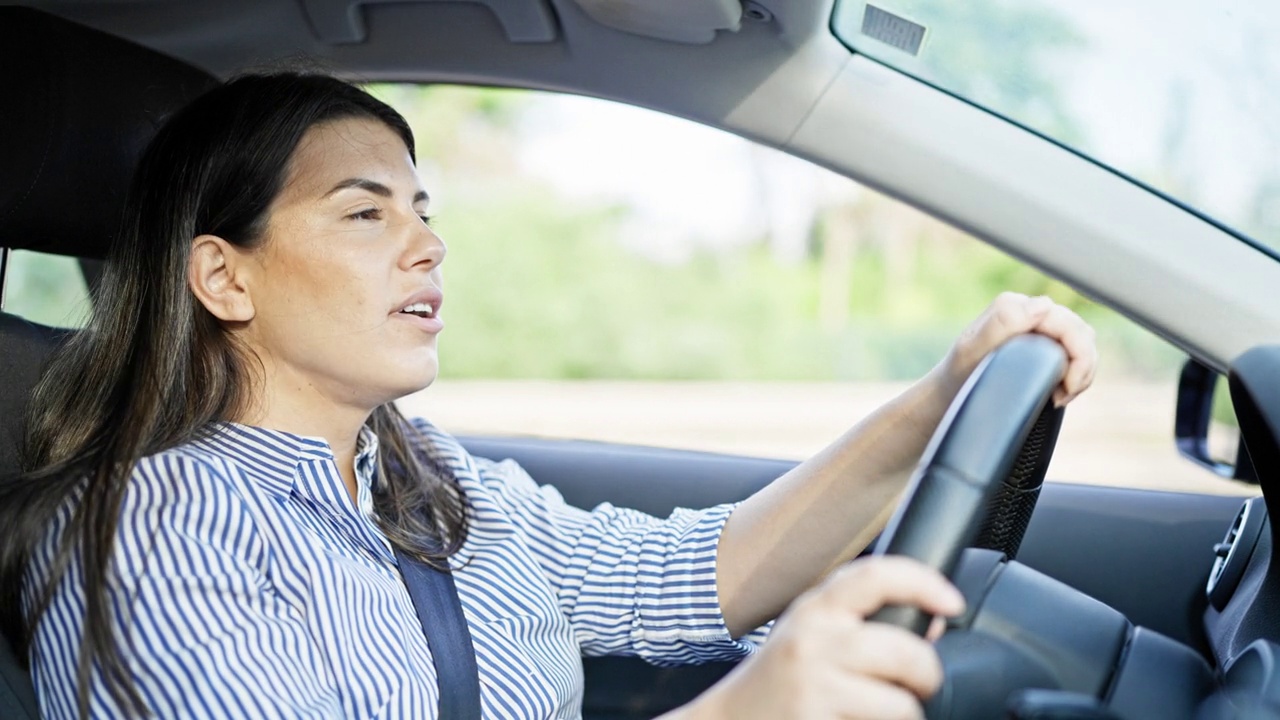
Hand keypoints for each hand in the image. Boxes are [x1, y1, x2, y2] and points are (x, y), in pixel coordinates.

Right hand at [685, 556, 964, 719]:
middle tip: (919, 684)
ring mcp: (815, 683)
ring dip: (906, 712)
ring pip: (902, 703)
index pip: (876, 575)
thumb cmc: (779, 679)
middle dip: (927, 674)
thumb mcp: (813, 635)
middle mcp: (814, 639)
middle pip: (905, 650)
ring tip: (884, 709)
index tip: (951, 602)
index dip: (923, 582)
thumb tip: (933, 622)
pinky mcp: (818, 718)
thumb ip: (863, 621)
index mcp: (815, 608)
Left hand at [935, 292, 1097, 408]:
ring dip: (1081, 371)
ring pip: (1083, 341)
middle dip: (1082, 367)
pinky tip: (1059, 391)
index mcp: (1015, 306)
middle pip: (1080, 332)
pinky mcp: (1043, 343)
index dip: (1077, 357)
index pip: (1068, 324)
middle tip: (1064, 396)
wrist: (950, 393)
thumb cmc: (958, 374)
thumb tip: (1043, 305)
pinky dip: (1076, 373)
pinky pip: (1075, 351)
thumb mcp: (972, 351)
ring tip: (1061, 395)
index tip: (1064, 389)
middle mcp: (1028, 311)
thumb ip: (1003, 323)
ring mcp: (1038, 326)